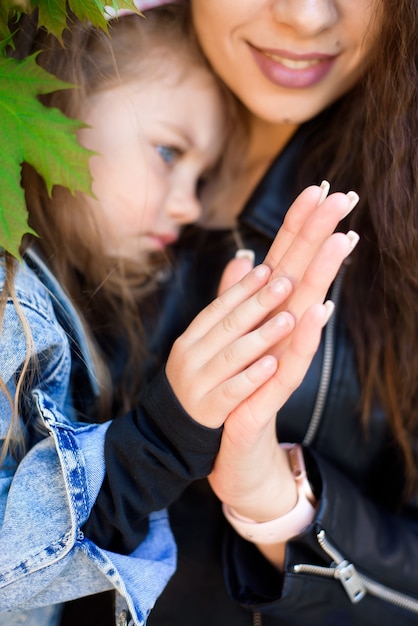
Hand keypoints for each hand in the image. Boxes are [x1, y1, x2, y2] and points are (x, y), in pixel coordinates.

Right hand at [166, 263, 297, 427]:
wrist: (174, 434)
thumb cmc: (201, 381)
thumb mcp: (206, 345)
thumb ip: (227, 306)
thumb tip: (244, 261)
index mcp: (190, 338)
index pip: (219, 307)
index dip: (244, 288)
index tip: (269, 269)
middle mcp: (189, 357)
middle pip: (227, 326)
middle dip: (258, 303)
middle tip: (286, 282)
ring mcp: (196, 384)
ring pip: (232, 356)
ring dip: (261, 336)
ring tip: (288, 319)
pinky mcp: (207, 412)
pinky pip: (232, 391)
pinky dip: (252, 377)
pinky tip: (274, 365)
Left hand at [208, 183, 358, 539]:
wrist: (230, 439)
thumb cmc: (239, 383)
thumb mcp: (235, 332)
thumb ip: (238, 295)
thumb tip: (246, 257)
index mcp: (270, 313)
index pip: (285, 260)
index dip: (298, 226)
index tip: (315, 189)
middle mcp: (283, 330)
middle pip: (302, 274)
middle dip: (320, 236)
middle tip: (344, 197)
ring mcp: (284, 356)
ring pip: (305, 309)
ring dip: (322, 275)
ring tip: (342, 239)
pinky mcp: (276, 388)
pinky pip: (293, 359)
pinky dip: (305, 334)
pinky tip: (319, 308)